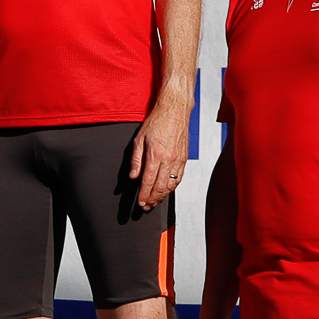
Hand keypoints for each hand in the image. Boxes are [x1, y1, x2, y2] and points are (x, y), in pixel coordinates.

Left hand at [128, 94, 189, 211]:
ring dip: (163, 196)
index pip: (148, 181)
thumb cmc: (157, 122)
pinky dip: (172, 188)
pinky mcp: (184, 158)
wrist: (175, 111)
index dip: (144, 194)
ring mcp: (179, 159)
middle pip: (160, 186)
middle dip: (153, 199)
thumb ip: (136, 160)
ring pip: (171, 184)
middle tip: (146, 207)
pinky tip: (166, 191)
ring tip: (154, 202)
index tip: (140, 203)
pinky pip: (179, 178)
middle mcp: (169, 159)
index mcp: (156, 154)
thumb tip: (133, 176)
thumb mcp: (139, 139)